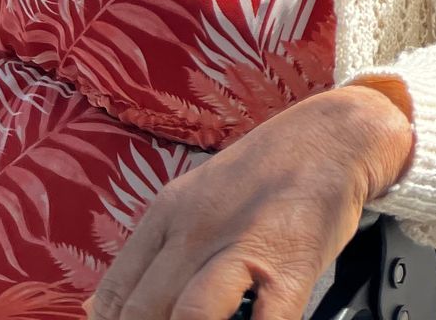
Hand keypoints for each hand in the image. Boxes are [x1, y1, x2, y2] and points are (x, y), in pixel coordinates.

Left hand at [86, 82, 414, 319]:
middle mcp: (197, 230)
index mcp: (169, 212)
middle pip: (142, 312)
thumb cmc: (271, 169)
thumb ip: (154, 248)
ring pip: (187, 317)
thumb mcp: (197, 194)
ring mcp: (244, 247)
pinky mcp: (291, 265)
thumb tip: (97, 308)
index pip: (114, 294)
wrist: (338, 134)